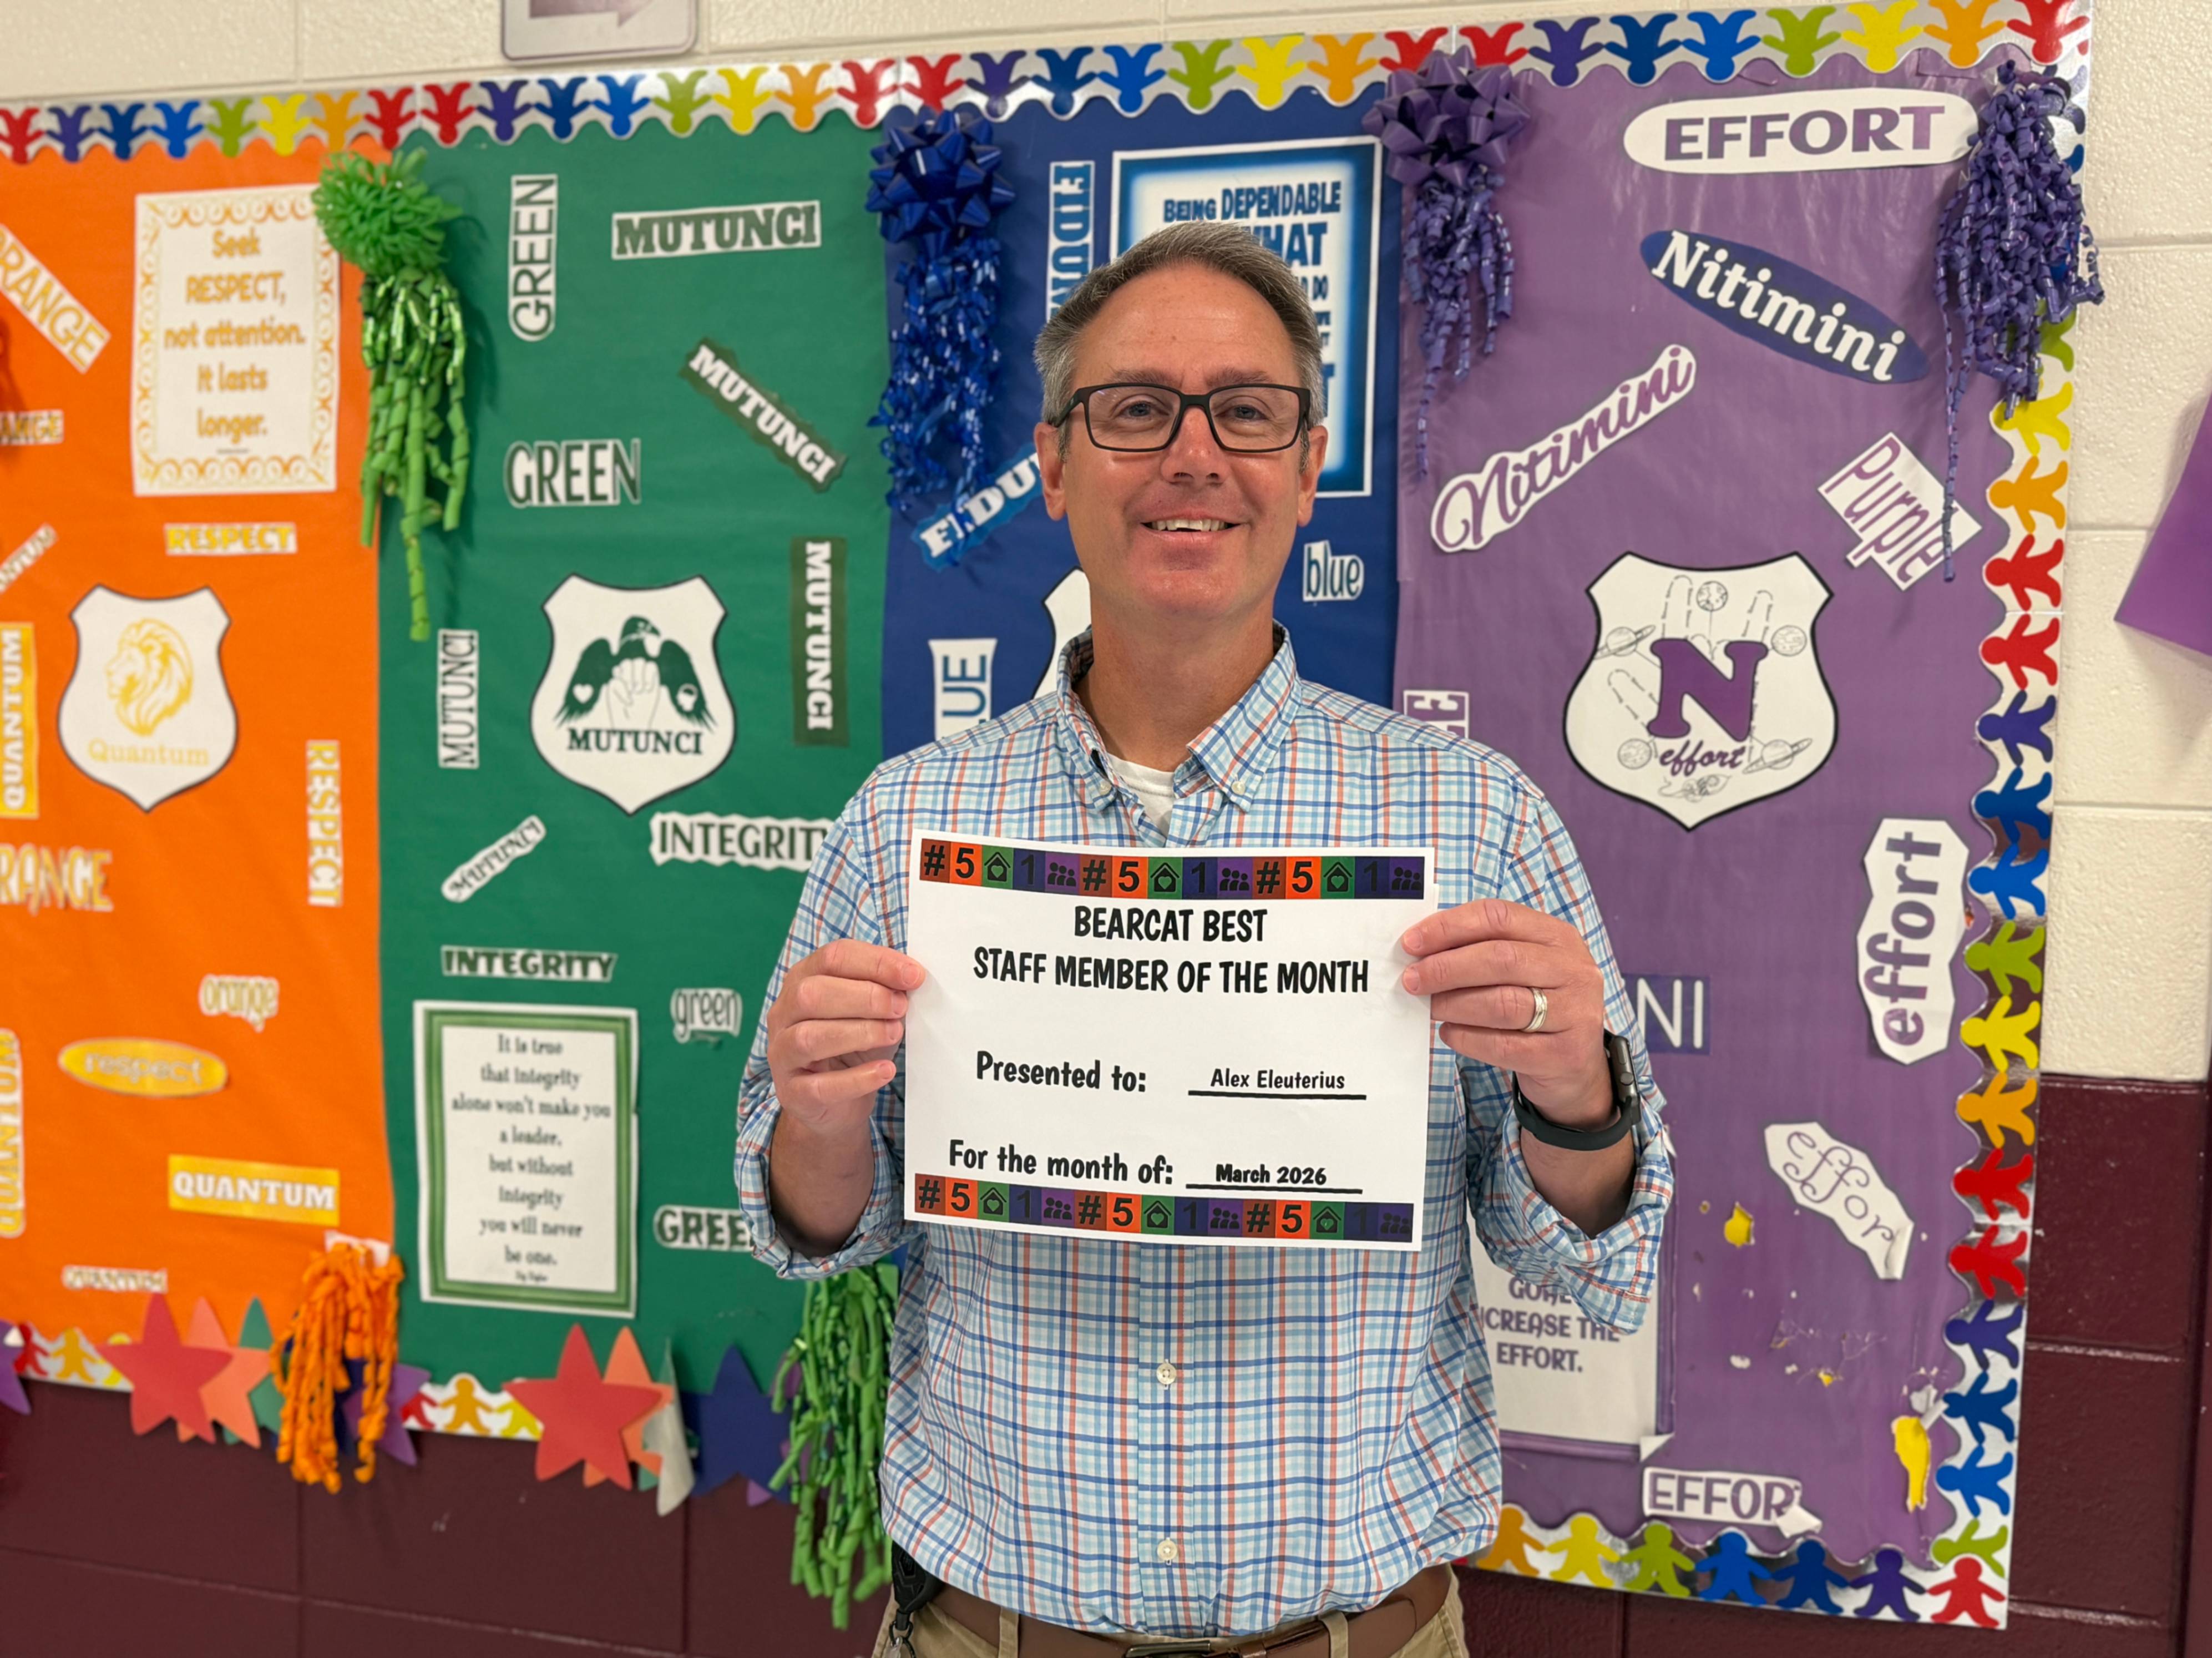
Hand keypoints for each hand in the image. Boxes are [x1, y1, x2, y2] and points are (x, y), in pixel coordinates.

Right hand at [765, 940, 925, 1138]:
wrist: (834, 1105)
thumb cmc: (854, 1048)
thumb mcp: (871, 1012)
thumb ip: (885, 990)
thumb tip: (912, 977)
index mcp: (802, 980)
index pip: (832, 958)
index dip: (875, 963)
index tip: (913, 976)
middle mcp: (784, 1014)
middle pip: (811, 994)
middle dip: (865, 997)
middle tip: (900, 1007)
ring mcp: (782, 1054)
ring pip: (808, 1037)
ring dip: (859, 1033)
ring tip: (894, 1033)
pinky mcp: (792, 1093)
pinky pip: (819, 1086)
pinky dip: (856, 1079)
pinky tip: (884, 1071)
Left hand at [1400, 898, 1611, 1126]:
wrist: (1576, 1066)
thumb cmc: (1538, 1006)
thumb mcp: (1524, 969)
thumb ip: (1483, 950)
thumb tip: (1421, 948)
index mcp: (1558, 936)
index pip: (1499, 917)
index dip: (1450, 926)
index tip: (1412, 943)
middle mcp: (1573, 970)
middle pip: (1501, 958)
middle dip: (1447, 968)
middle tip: (1412, 979)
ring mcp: (1574, 1013)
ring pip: (1502, 1003)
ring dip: (1454, 1004)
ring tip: (1431, 1007)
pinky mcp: (1564, 1054)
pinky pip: (1504, 1044)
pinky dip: (1468, 1038)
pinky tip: (1450, 1033)